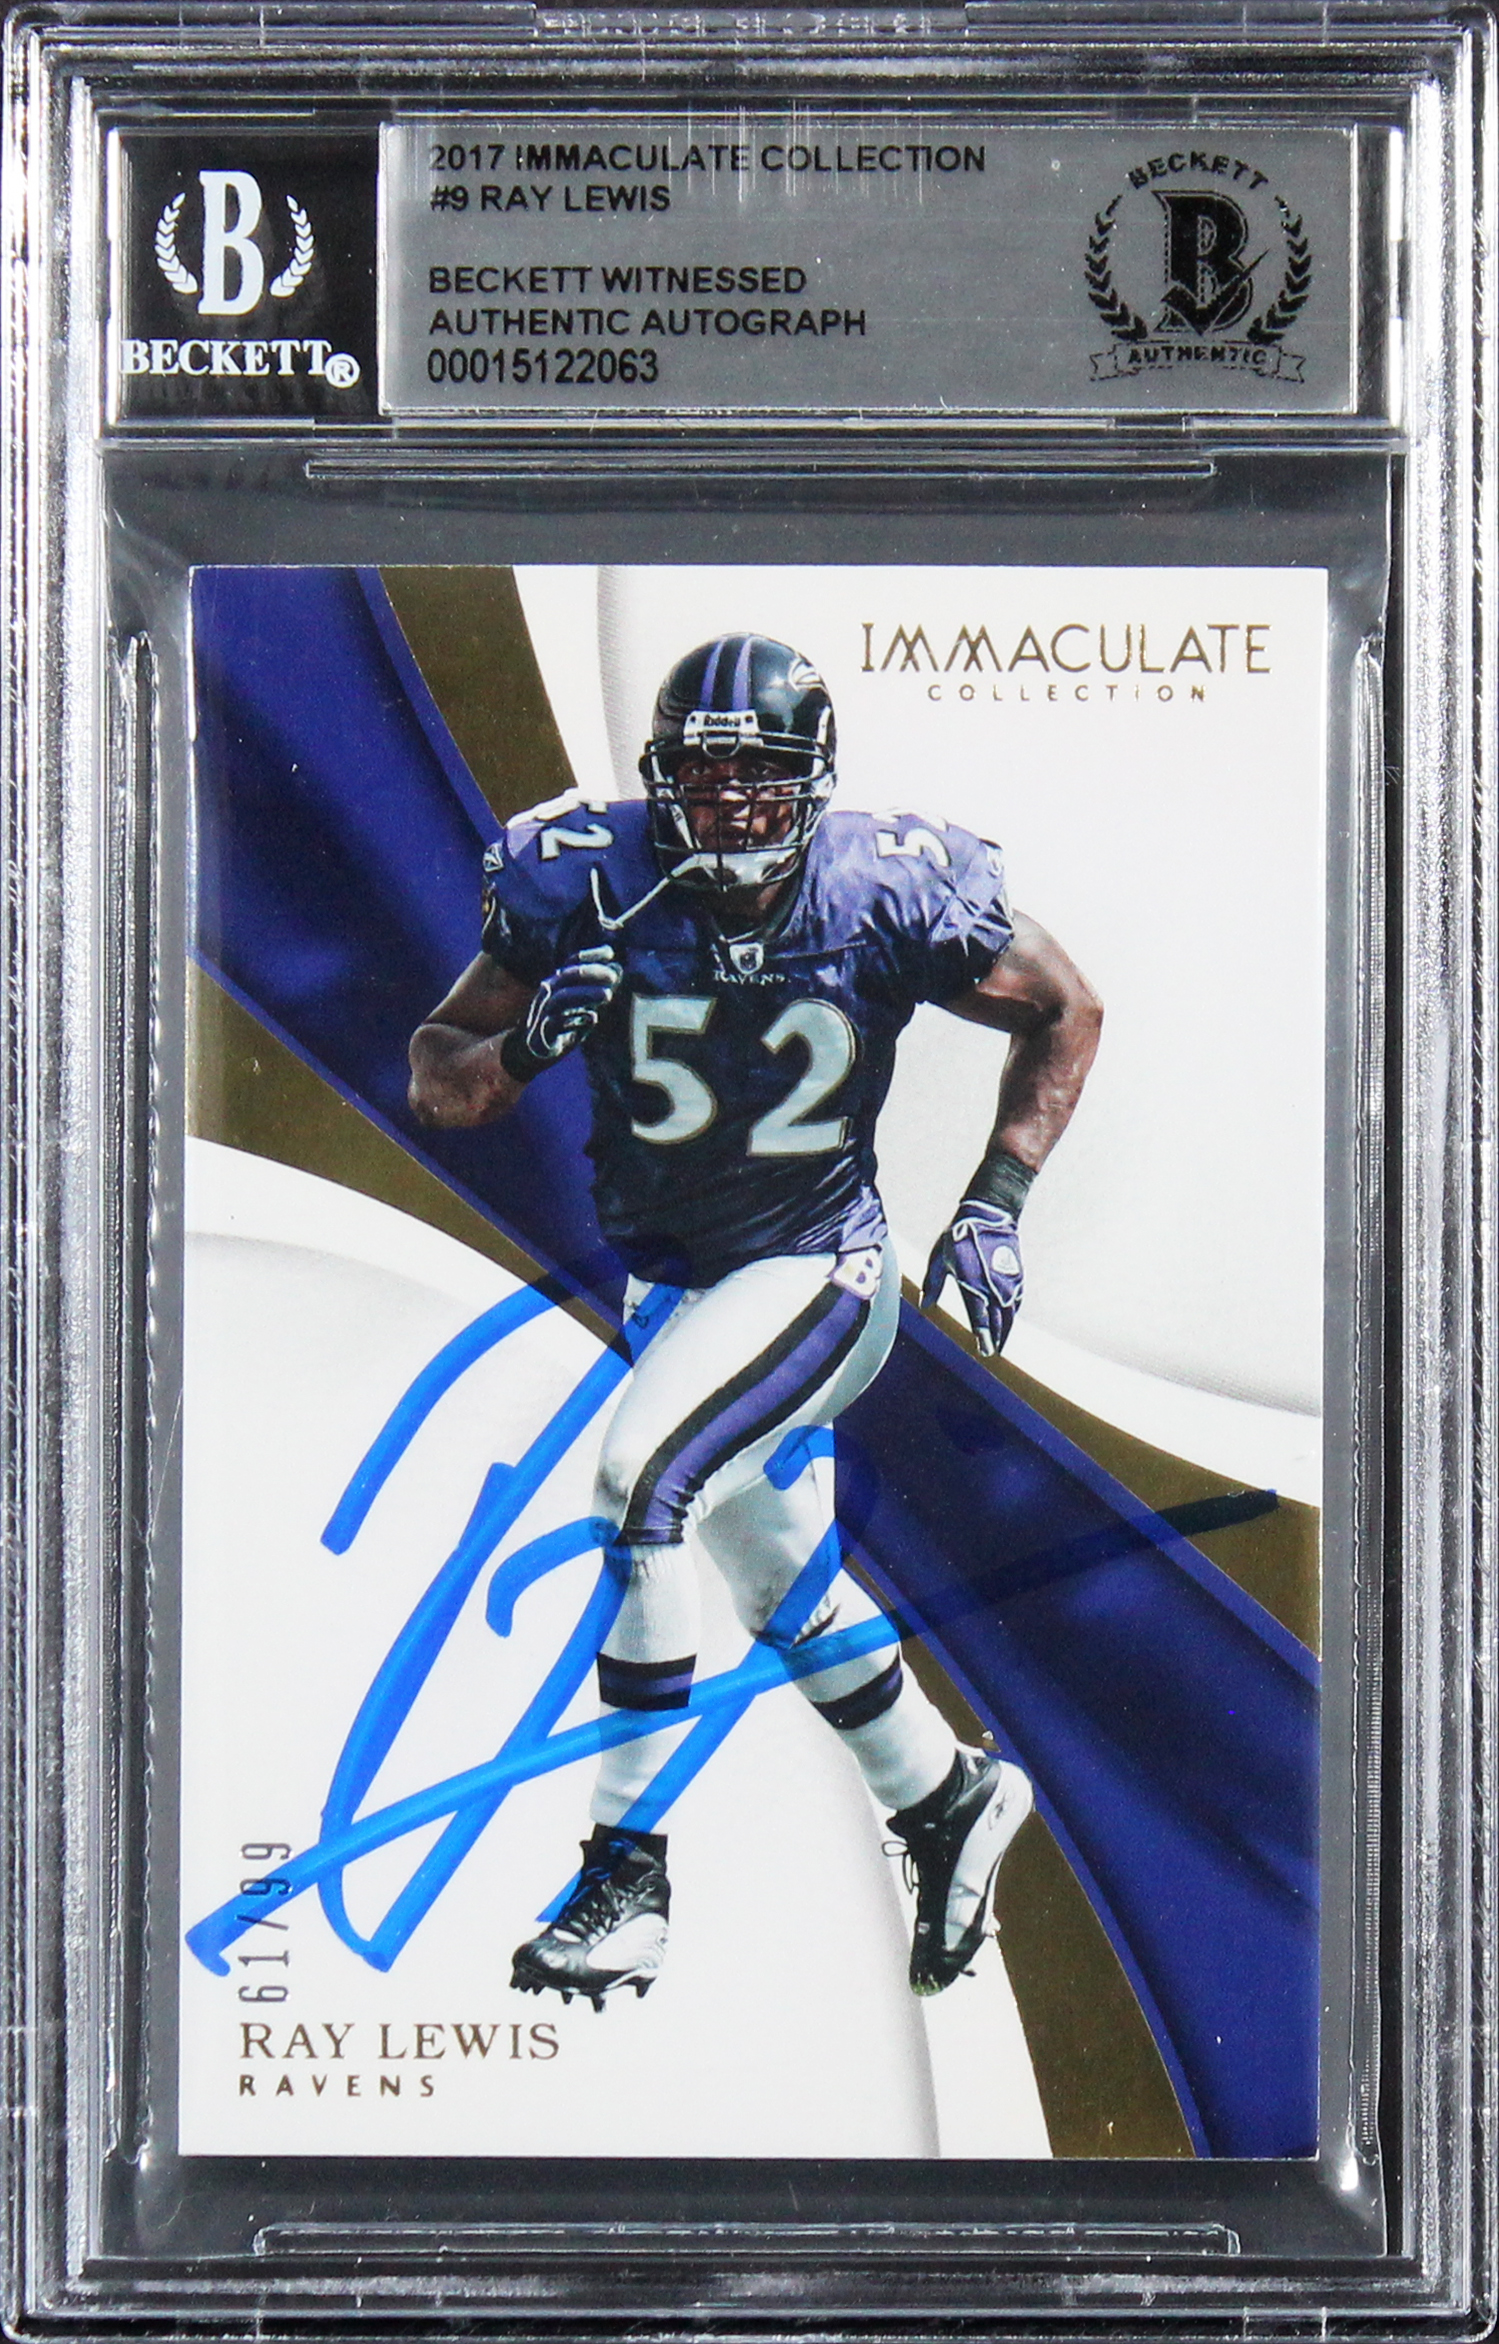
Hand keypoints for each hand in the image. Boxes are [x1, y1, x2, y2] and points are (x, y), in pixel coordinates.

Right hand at [505, 947, 619, 1079]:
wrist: (533, 1048)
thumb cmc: (562, 1022)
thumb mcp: (582, 1004)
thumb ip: (598, 988)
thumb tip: (618, 969)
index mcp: (558, 982)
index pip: (572, 962)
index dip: (590, 955)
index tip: (610, 952)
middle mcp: (549, 993)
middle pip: (568, 976)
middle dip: (591, 973)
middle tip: (614, 976)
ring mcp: (544, 1012)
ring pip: (562, 998)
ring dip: (586, 995)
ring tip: (608, 995)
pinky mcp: (543, 1033)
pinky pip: (556, 1023)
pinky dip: (575, 1019)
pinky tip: (593, 1018)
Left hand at [921, 1200, 1022, 1357]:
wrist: (989, 1215)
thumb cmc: (959, 1237)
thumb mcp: (939, 1259)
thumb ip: (933, 1284)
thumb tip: (925, 1306)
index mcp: (972, 1283)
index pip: (979, 1317)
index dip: (983, 1336)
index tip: (985, 1351)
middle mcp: (992, 1285)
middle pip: (997, 1319)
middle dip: (995, 1338)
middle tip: (992, 1353)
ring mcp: (1007, 1281)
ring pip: (1009, 1312)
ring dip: (1006, 1328)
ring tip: (1001, 1343)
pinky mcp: (1016, 1275)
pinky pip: (1016, 1300)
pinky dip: (1013, 1313)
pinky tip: (1010, 1320)